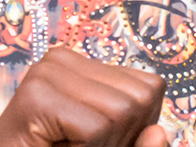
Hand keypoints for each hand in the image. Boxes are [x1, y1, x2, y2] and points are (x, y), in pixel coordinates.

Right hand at [0, 47, 169, 146]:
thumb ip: (136, 144)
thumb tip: (161, 132)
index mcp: (81, 63)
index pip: (149, 87)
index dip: (135, 128)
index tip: (94, 140)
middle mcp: (61, 58)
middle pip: (139, 97)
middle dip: (121, 136)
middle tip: (77, 145)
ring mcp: (46, 72)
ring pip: (122, 111)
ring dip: (103, 145)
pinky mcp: (35, 95)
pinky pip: (97, 127)